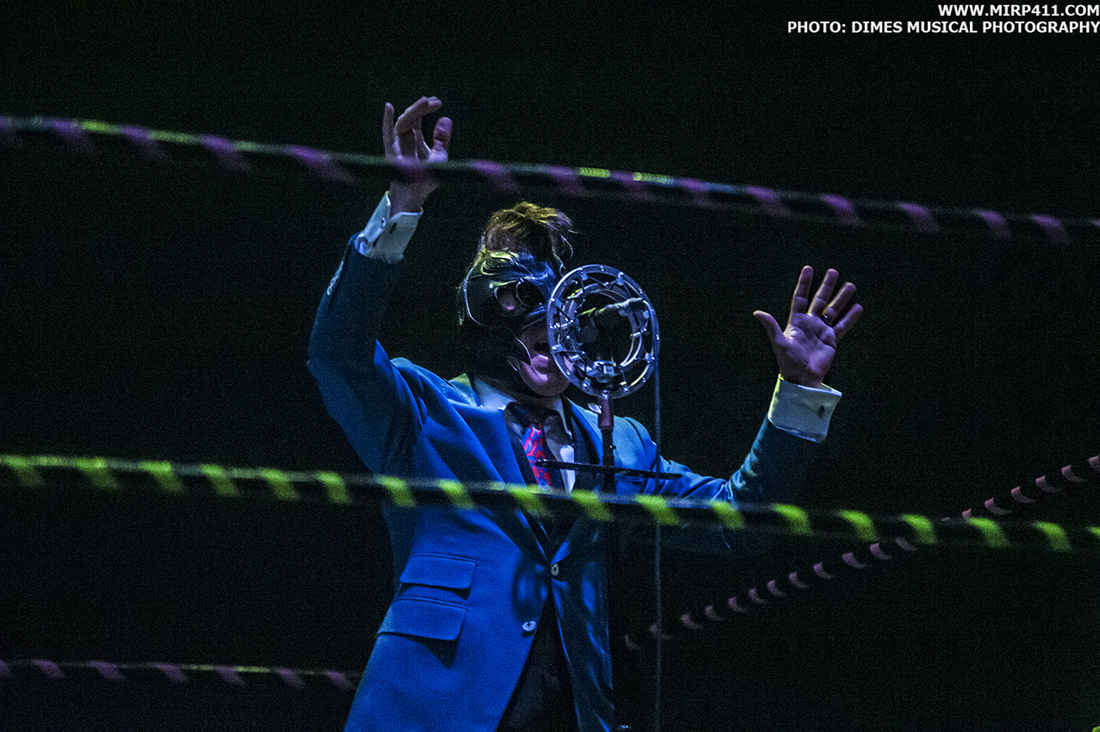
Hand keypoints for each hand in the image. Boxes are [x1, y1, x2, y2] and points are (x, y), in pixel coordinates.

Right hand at [382, 96, 452, 213]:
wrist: (416, 195)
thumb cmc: (426, 179)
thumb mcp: (440, 157)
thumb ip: (442, 139)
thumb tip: (446, 118)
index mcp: (415, 140)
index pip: (418, 119)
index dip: (426, 109)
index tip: (437, 102)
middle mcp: (404, 140)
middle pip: (411, 118)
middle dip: (422, 108)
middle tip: (434, 101)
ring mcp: (397, 144)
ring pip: (403, 122)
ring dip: (414, 111)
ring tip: (424, 102)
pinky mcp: (392, 151)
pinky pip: (387, 134)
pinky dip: (387, 121)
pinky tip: (389, 107)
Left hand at [753, 266, 862, 387]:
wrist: (801, 378)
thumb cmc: (788, 362)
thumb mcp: (779, 342)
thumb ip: (771, 326)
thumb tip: (757, 312)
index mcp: (796, 321)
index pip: (801, 298)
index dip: (804, 284)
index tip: (808, 269)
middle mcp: (810, 323)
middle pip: (819, 300)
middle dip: (826, 286)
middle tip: (834, 271)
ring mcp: (821, 331)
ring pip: (833, 311)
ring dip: (841, 298)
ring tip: (851, 285)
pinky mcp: (831, 340)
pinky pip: (842, 326)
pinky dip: (850, 317)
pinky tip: (858, 307)